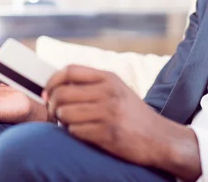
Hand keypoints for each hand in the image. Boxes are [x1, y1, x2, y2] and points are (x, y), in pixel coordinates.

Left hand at [43, 65, 201, 180]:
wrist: (160, 138)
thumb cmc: (132, 113)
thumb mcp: (116, 89)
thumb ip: (90, 83)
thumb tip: (54, 86)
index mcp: (108, 77)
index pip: (69, 70)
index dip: (52, 81)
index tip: (47, 93)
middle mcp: (108, 92)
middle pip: (62, 93)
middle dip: (53, 105)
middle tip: (55, 113)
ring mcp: (108, 113)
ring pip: (65, 113)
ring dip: (63, 121)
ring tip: (71, 123)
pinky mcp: (108, 133)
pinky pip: (75, 131)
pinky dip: (74, 133)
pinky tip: (83, 133)